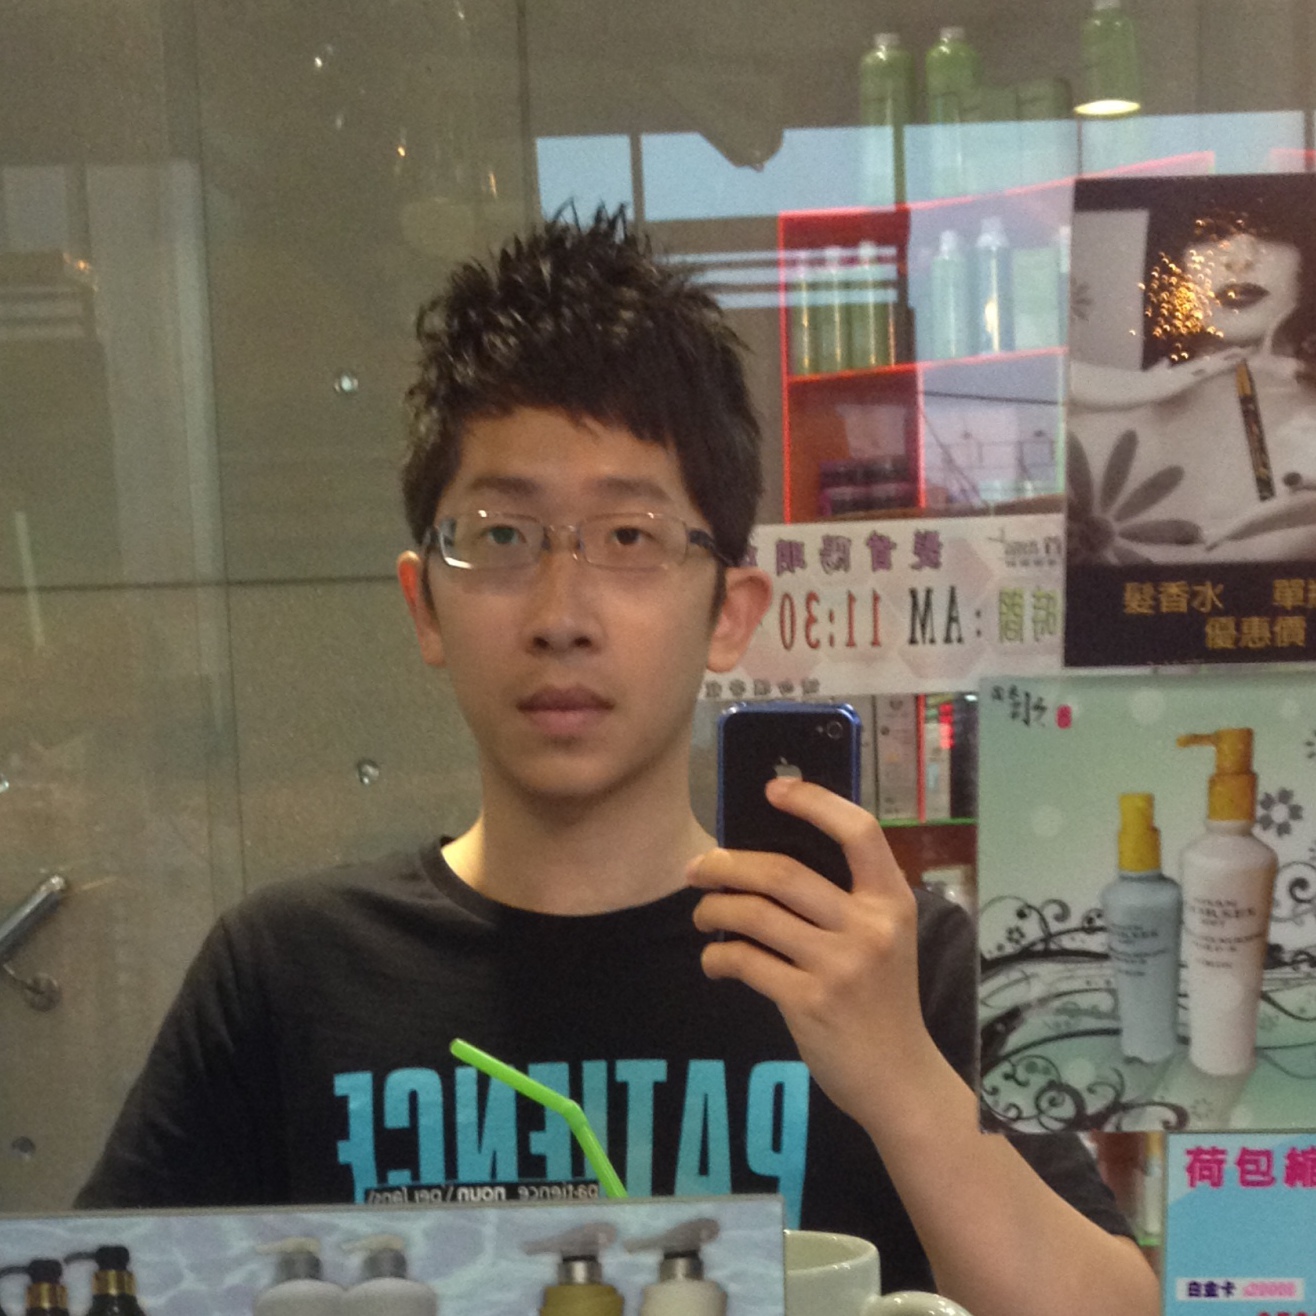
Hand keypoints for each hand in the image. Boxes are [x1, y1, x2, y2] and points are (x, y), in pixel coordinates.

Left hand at [688, 778, 932, 1122]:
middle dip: (727, 864)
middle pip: (783, 872)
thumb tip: (764, 859)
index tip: (772, 790)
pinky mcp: (810, 1003)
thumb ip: (844, 900)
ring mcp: (840, 966)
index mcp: (892, 900)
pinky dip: (718, 957)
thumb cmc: (882, 1000)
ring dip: (715, 909)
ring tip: (703, 914)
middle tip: (698, 868)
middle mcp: (870, 927)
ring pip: (755, 914)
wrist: (899, 1078)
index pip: (858, 831)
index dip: (813, 801)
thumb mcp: (884, 938)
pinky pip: (746, 962)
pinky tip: (714, 961)